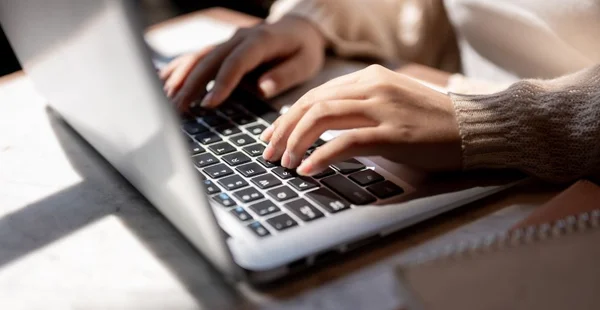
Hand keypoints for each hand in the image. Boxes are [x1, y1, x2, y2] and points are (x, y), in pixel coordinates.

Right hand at [160, 16, 325, 110]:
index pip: (237, 62)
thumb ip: (286, 74)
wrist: (298, 28)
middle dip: (191, 85)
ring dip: (180, 78)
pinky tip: (162, 82)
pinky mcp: (221, 48)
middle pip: (210, 60)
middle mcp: (239, 38)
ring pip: (198, 57)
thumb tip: (263, 87)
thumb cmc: (303, 49)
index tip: (209, 104)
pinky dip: (178, 69)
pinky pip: (196, 57)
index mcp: (261, 41)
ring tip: (165, 101)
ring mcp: (227, 41)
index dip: (222, 82)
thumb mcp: (306, 62)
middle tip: (176, 109)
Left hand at [259, 65, 462, 175]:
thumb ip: (359, 108)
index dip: (289, 115)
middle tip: (268, 151)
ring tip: (284, 162)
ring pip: (322, 117)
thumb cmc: (433, 123)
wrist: (476, 128)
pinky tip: (308, 169)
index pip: (316, 94)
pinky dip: (321, 156)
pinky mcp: (394, 134)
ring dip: (295, 141)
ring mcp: (383, 108)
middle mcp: (373, 86)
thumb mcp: (392, 105)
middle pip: (312, 103)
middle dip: (283, 129)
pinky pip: (346, 142)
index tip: (273, 134)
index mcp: (370, 78)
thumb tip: (321, 126)